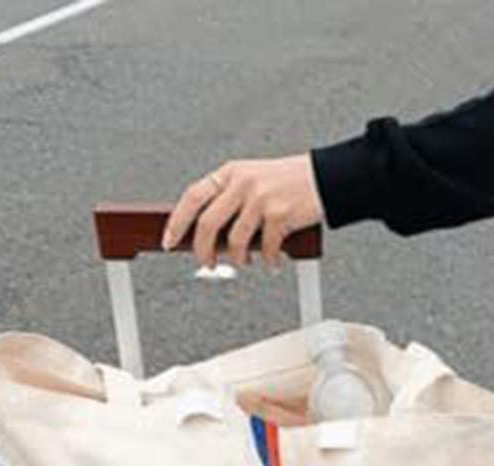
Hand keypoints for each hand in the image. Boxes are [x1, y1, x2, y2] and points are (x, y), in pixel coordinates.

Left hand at [162, 155, 324, 268]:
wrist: (324, 179)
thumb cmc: (289, 183)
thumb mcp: (252, 181)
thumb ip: (230, 199)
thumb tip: (210, 234)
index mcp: (230, 173)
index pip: (192, 197)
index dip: (177, 222)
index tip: (169, 240)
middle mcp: (242, 183)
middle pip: (208, 224)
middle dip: (203, 250)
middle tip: (207, 263)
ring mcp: (260, 198)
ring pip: (235, 241)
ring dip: (239, 259)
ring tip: (246, 262)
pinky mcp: (279, 214)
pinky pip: (265, 248)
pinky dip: (268, 261)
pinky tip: (271, 262)